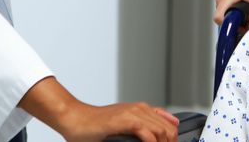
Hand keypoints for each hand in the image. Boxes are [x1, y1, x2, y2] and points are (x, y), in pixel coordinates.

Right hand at [62, 101, 178, 141]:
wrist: (75, 119)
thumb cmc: (95, 125)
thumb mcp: (122, 124)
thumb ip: (139, 128)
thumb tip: (152, 139)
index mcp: (141, 110)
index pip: (169, 123)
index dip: (174, 138)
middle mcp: (139, 109)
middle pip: (169, 128)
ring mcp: (132, 113)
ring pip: (161, 131)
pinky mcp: (123, 120)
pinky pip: (146, 133)